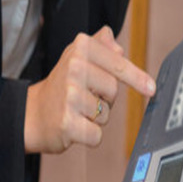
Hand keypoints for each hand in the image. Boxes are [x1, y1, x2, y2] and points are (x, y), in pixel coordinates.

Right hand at [24, 26, 155, 154]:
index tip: (151, 88)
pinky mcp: (68, 123)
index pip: (118, 64)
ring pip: (106, 114)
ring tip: (77, 110)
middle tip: (85, 96)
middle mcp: (74, 68)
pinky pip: (97, 135)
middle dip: (106, 98)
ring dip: (97, 117)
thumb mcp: (76, 55)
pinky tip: (74, 126)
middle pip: (114, 90)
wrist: (31, 114)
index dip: (137, 77)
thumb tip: (119, 46)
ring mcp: (70, 96)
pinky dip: (90, 135)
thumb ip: (100, 45)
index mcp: (80, 48)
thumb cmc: (60, 84)